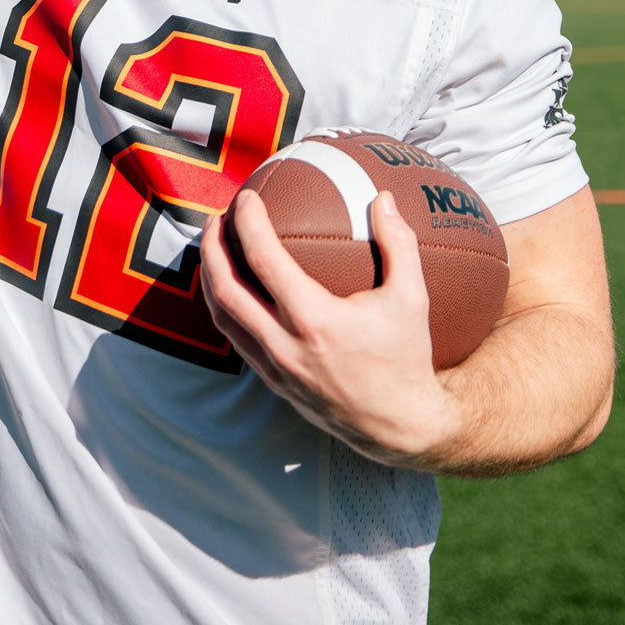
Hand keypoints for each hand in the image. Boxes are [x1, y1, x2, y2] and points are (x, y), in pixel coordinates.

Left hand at [200, 189, 458, 466]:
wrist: (401, 427)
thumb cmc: (407, 358)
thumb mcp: (413, 298)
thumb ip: (399, 243)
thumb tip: (382, 197)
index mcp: (315, 320)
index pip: (264, 259)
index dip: (249, 222)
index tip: (248, 196)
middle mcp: (285, 345)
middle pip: (226, 288)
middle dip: (212, 247)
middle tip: (216, 218)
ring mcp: (275, 367)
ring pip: (223, 316)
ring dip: (211, 276)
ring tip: (214, 247)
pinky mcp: (273, 382)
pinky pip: (236, 338)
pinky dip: (226, 306)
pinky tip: (234, 286)